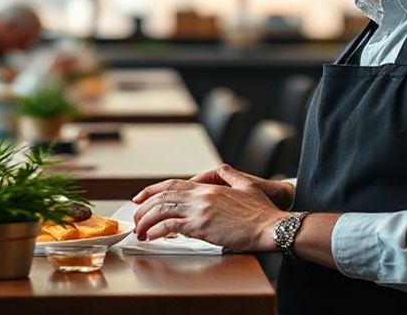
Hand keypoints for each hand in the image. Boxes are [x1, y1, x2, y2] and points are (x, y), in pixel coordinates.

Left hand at [131, 169, 288, 251]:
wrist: (271, 226)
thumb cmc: (262, 211)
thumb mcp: (246, 185)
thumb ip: (230, 174)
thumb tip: (220, 170)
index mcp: (209, 187)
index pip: (173, 184)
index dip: (152, 190)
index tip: (140, 197)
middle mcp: (201, 196)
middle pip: (163, 197)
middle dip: (144, 207)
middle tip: (135, 218)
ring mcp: (200, 211)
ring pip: (163, 211)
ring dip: (146, 221)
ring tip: (139, 231)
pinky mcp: (202, 227)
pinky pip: (171, 227)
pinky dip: (157, 230)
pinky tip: (151, 236)